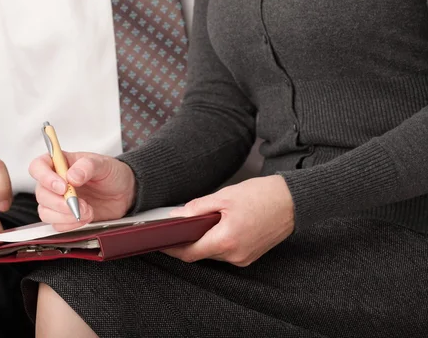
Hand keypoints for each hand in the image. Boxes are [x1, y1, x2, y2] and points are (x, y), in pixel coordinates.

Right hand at [29, 152, 135, 230]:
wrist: (124, 193)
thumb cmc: (112, 173)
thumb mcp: (103, 164)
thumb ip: (87, 166)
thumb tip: (71, 176)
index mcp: (61, 163)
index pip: (38, 167)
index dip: (45, 178)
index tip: (63, 187)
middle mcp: (55, 182)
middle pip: (41, 194)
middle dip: (60, 202)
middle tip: (79, 203)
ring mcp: (58, 200)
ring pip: (45, 212)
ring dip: (66, 215)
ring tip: (87, 210)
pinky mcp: (65, 216)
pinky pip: (57, 225)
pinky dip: (70, 224)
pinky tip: (85, 217)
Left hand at [163, 175, 294, 266]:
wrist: (293, 202)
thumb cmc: (262, 196)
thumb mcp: (224, 196)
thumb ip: (198, 208)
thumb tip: (177, 216)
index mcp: (226, 240)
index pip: (190, 253)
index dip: (172, 249)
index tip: (160, 242)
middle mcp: (235, 255)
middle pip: (201, 254)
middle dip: (187, 242)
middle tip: (176, 227)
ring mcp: (244, 258)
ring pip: (213, 253)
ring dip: (204, 241)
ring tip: (199, 223)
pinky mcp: (250, 256)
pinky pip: (226, 252)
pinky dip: (217, 242)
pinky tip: (217, 227)